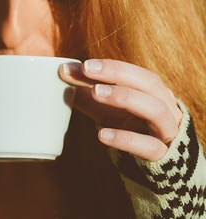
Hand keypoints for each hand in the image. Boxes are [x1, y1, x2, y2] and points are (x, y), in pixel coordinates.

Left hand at [59, 59, 182, 160]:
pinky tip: (102, 134)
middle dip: (118, 73)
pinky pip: (149, 146)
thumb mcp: (105, 108)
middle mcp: (166, 107)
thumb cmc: (127, 127)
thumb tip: (63, 70)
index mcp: (154, 92)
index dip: (111, 66)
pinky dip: (126, 139)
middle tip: (87, 70)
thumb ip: (86, 90)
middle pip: (149, 83)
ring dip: (125, 97)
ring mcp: (167, 132)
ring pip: (155, 110)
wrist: (153, 165)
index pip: (135, 73)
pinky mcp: (163, 156)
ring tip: (96, 92)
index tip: (84, 65)